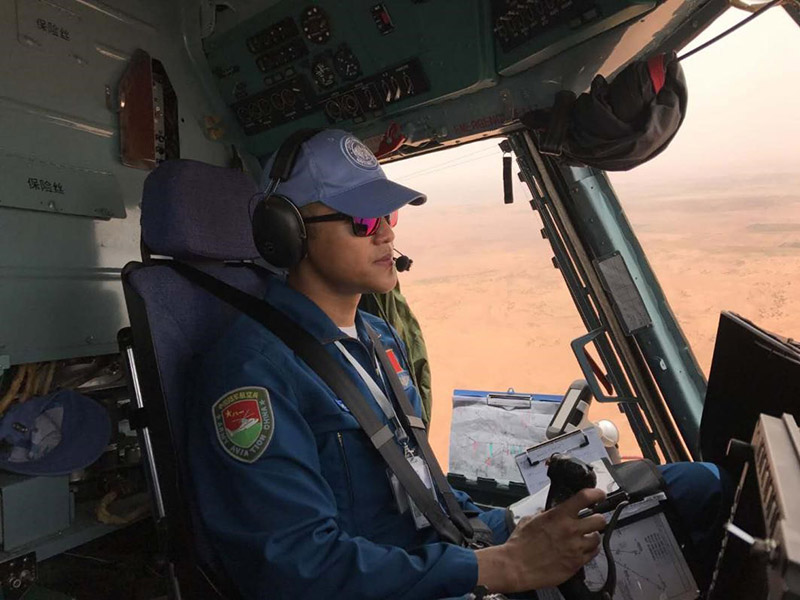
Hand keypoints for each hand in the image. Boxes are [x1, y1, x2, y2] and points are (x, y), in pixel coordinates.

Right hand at [475, 487, 606, 592]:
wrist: (516, 567)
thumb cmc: (520, 545)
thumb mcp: (529, 520)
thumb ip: (544, 514)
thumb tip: (548, 512)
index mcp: (558, 516)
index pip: (584, 498)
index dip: (596, 494)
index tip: (599, 495)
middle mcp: (570, 530)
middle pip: (599, 520)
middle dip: (597, 519)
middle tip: (591, 521)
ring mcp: (575, 548)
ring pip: (597, 539)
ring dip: (592, 537)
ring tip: (583, 538)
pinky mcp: (576, 563)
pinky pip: (592, 554)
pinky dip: (588, 551)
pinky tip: (580, 550)